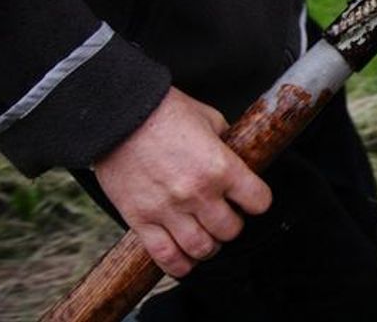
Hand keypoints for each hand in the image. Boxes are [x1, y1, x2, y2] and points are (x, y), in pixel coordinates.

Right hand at [93, 87, 272, 276]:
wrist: (118, 115)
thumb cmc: (165, 111)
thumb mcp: (209, 118)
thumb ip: (226, 141)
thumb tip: (237, 152)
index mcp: (221, 167)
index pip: (258, 202)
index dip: (258, 201)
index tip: (251, 200)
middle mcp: (198, 193)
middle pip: (230, 231)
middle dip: (232, 225)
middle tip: (224, 216)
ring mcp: (168, 210)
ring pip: (201, 249)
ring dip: (209, 247)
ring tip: (206, 236)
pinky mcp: (140, 220)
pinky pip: (165, 256)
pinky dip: (179, 264)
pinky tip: (184, 259)